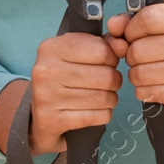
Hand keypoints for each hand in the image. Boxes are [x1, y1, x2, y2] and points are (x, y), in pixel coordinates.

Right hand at [25, 33, 121, 153]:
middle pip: (106, 76)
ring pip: (105, 98)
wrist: (40, 111)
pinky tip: (93, 110)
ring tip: (100, 96)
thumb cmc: (63, 75)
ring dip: (110, 98)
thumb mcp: (77, 52)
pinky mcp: (54, 120)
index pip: (101, 50)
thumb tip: (123, 45)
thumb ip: (104, 44)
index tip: (105, 63)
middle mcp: (46, 70)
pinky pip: (99, 116)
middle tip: (105, 83)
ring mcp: (48, 96)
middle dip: (113, 81)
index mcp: (51, 48)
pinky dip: (103, 114)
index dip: (111, 58)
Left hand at [106, 4, 163, 135]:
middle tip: (144, 60)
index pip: (147, 18)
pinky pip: (148, 92)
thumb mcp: (157, 32)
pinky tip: (155, 88)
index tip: (133, 37)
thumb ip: (130, 24)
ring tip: (149, 74)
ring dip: (136, 76)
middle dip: (131, 57)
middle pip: (138, 49)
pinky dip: (144, 92)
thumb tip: (113, 26)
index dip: (131, 30)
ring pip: (139, 73)